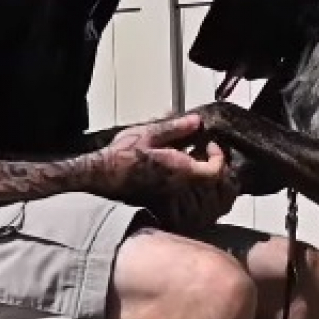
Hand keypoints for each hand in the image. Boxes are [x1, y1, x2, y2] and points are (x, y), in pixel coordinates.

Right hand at [94, 114, 226, 197]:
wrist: (100, 176)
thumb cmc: (121, 156)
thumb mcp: (149, 133)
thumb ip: (176, 128)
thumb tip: (196, 122)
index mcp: (181, 170)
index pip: (216, 170)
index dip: (219, 156)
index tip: (210, 143)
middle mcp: (180, 185)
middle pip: (209, 181)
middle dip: (212, 163)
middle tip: (204, 147)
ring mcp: (172, 193)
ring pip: (197, 186)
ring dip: (199, 169)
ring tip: (191, 153)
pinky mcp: (162, 196)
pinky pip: (184, 189)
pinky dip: (186, 176)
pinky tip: (175, 161)